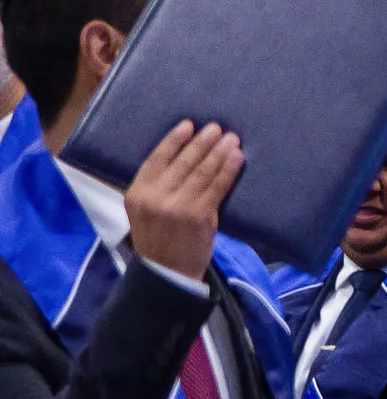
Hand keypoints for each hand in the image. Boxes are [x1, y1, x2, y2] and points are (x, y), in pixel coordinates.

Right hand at [125, 121, 244, 280]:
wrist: (167, 273)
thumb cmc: (159, 239)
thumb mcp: (144, 211)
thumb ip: (157, 187)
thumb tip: (185, 155)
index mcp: (136, 193)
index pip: (156, 159)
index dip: (173, 140)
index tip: (188, 125)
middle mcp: (155, 198)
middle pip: (182, 162)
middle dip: (202, 142)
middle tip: (216, 128)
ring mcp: (178, 207)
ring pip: (202, 172)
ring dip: (219, 152)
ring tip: (231, 138)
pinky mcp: (200, 216)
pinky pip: (218, 187)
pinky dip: (229, 170)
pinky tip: (237, 158)